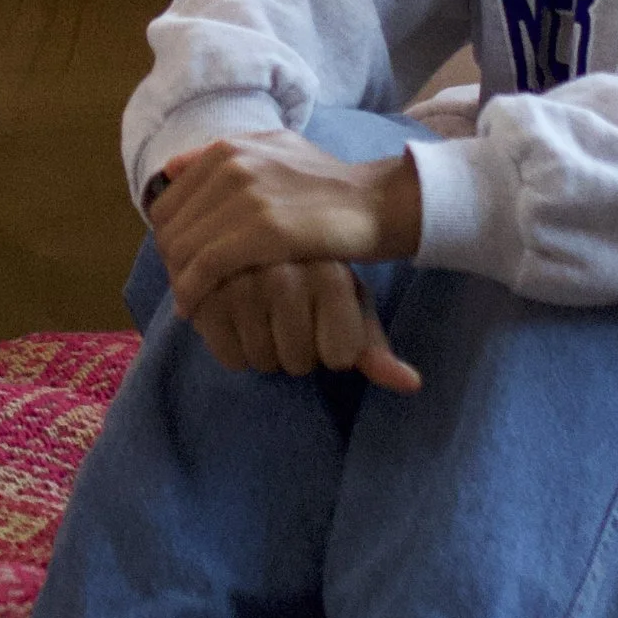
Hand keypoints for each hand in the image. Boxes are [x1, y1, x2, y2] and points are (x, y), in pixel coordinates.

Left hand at [150, 137, 423, 390]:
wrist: (376, 202)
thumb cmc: (327, 183)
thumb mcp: (276, 150)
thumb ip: (225, 154)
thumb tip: (170, 167)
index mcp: (228, 149)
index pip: (167, 201)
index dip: (167, 237)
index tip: (178, 264)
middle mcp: (232, 165)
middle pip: (171, 226)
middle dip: (170, 262)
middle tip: (180, 289)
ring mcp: (247, 196)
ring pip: (184, 247)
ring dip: (178, 280)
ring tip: (187, 302)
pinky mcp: (264, 231)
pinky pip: (206, 266)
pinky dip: (193, 290)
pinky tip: (194, 308)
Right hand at [187, 256, 421, 391]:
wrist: (253, 234)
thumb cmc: (315, 276)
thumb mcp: (350, 305)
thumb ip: (375, 349)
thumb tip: (412, 384)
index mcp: (329, 271)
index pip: (340, 356)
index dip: (334, 351)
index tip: (327, 322)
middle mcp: (286, 270)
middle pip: (300, 362)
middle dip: (297, 353)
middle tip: (290, 320)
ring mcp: (241, 279)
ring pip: (265, 361)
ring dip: (265, 353)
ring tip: (262, 317)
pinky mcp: (205, 290)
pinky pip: (232, 357)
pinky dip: (236, 352)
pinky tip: (237, 322)